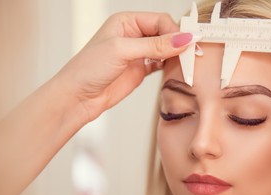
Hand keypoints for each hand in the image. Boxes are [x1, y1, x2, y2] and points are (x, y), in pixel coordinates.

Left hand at [54, 12, 195, 121]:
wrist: (78, 97)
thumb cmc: (89, 68)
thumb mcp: (122, 50)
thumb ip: (154, 45)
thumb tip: (183, 39)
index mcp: (126, 22)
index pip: (160, 21)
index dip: (175, 31)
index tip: (188, 44)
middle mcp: (133, 35)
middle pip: (165, 34)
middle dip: (178, 43)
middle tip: (191, 55)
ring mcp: (138, 54)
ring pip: (165, 50)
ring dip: (176, 56)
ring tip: (187, 64)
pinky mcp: (140, 70)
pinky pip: (161, 65)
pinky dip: (170, 67)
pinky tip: (176, 71)